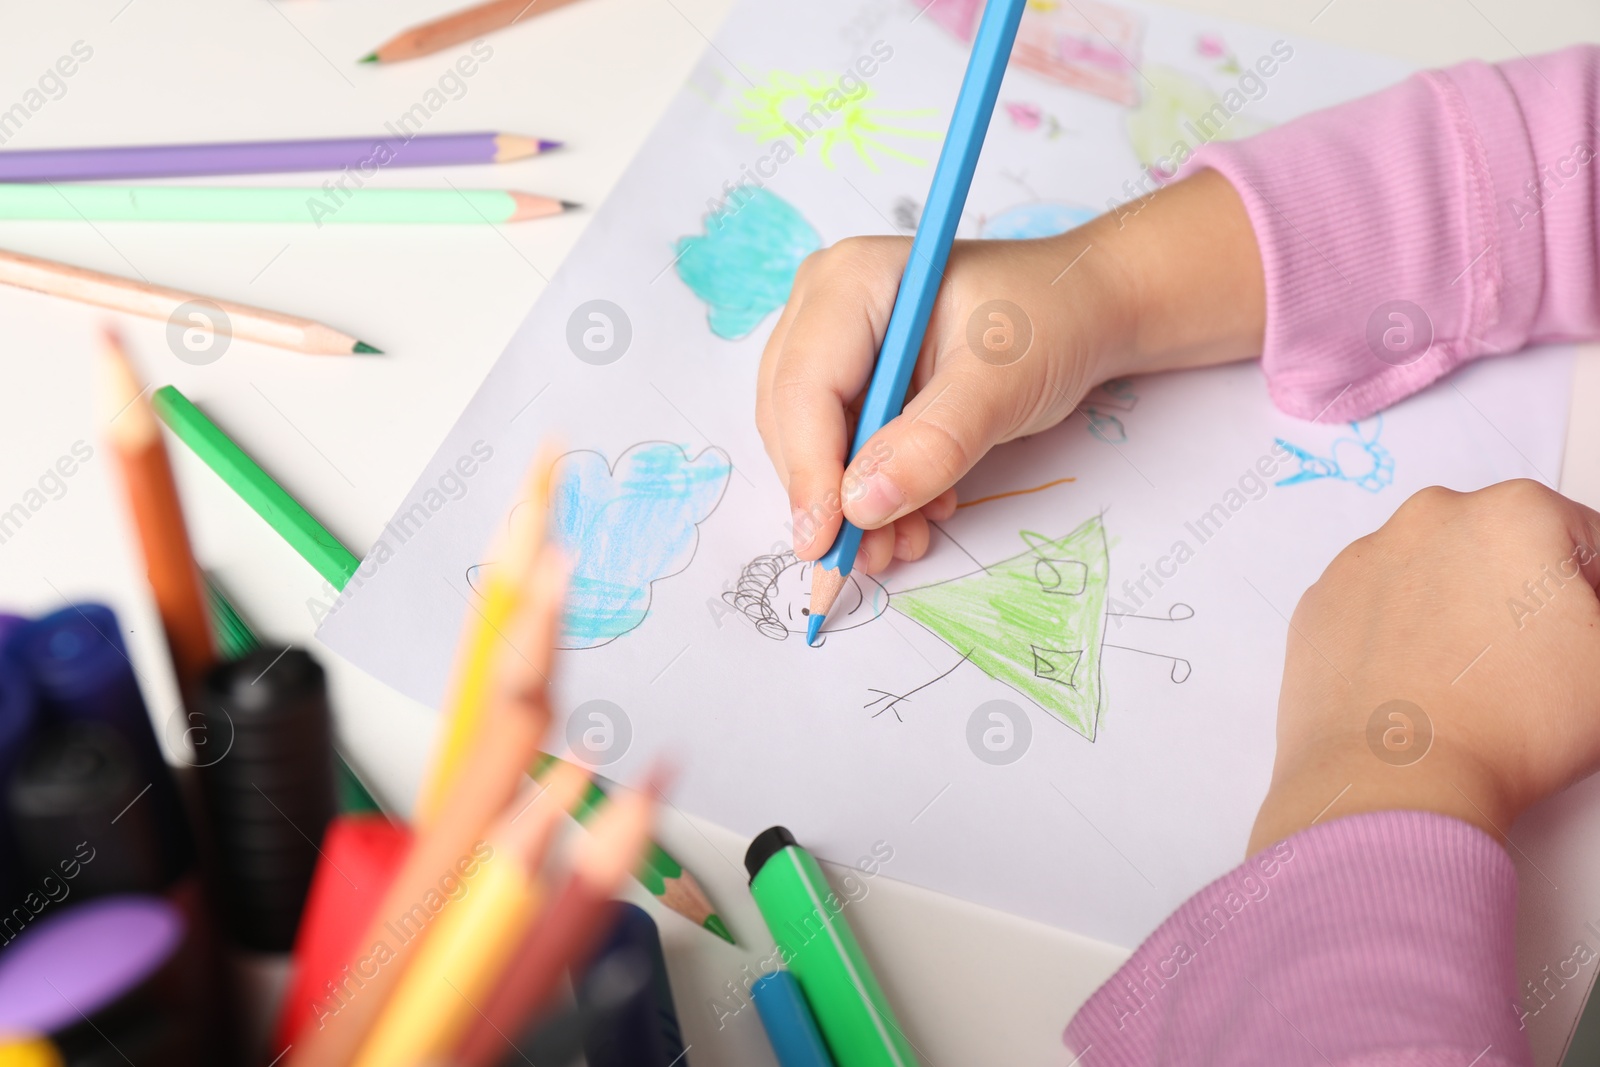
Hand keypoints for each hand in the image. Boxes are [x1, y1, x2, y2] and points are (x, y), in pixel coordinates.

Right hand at [756, 168, 1265, 571]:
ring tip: (908, 542)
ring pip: (812, 446)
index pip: (803, 387)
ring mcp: (834, 347)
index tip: (827, 542)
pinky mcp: (852, 384)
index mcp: (850, 280)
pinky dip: (874, 495)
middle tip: (873, 556)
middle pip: (793, 421)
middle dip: (832, 497)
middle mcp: (825, 308)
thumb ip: (934, 441)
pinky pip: (841, 452)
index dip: (809, 471)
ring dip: (854, 505)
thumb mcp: (1001, 381)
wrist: (1084, 313)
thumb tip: (862, 505)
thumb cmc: (1050, 321)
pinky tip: (916, 517)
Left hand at [1249, 480, 1599, 853]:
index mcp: (1514, 512)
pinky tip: (1419, 683)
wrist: (1395, 784)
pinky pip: (1376, 608)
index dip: (1594, 599)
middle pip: (1502, 552)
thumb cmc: (1509, 728)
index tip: (1581, 640)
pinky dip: (1397, 635)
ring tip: (1470, 681)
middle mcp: (1429, 518)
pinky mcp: (1321, 602)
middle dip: (1523, 598)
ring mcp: (1363, 559)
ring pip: (1434, 576)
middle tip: (1529, 665)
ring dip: (1458, 612)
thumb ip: (1599, 619)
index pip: (1585, 544)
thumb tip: (1581, 622)